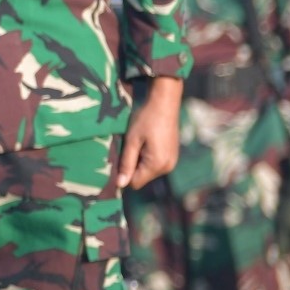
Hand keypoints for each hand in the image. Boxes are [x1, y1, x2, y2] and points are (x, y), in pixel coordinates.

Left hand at [110, 76, 183, 192]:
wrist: (165, 103)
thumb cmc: (146, 120)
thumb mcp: (132, 141)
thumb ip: (126, 163)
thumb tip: (120, 185)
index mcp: (157, 164)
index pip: (135, 183)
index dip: (123, 175)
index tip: (117, 160)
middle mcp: (168, 167)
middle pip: (142, 178)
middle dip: (131, 168)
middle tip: (128, 148)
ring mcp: (172, 162)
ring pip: (148, 171)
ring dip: (139, 162)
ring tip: (137, 144)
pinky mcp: (172, 156)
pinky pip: (155, 164)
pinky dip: (147, 158)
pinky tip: (145, 143)